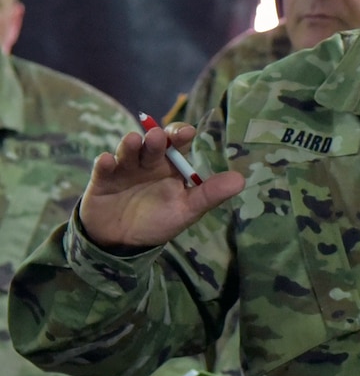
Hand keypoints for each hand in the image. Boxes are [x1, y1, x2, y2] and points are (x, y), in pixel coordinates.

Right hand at [80, 123, 243, 250]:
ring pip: (127, 152)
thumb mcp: (187, 210)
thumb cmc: (158, 221)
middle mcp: (148, 162)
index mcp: (170, 166)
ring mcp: (124, 168)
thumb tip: (241, 180)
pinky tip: (107, 160)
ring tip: (133, 141)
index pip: (176, 143)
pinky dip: (104, 163)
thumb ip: (210, 194)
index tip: (187, 133)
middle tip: (157, 136)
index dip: (179, 135)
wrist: (123, 242)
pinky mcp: (102, 180)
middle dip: (155, 139)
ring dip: (129, 146)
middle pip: (152, 145)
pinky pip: (103, 168)